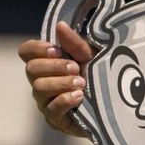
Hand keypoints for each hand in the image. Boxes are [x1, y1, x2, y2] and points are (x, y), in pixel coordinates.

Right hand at [18, 21, 95, 136]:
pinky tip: (80, 97)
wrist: (118, 105)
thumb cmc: (100, 77)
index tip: (57, 50)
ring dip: (61, 83)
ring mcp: (46, 101)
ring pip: (39, 88)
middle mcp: (42, 81)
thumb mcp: (92, 57)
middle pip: (31, 69)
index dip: (37, 49)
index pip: (26, 51)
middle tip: (76, 68)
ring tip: (82, 83)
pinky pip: (51, 110)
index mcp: (48, 63)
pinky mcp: (56, 119)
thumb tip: (60, 25)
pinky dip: (65, 100)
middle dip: (54, 66)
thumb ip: (75, 44)